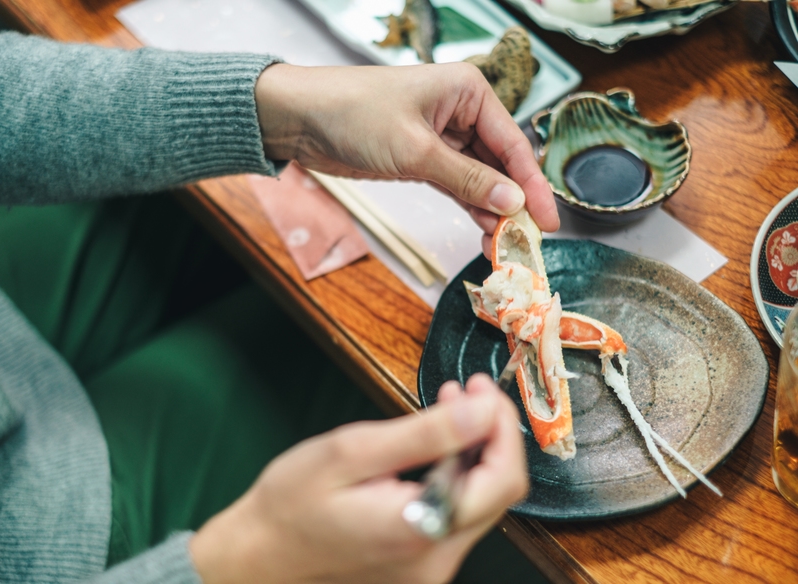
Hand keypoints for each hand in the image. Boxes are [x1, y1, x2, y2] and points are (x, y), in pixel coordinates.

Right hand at [189, 374, 527, 583]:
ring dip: (472, 452)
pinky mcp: (422, 566)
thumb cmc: (292, 503)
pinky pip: (456, 515)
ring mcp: (431, 568)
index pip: (502, 479)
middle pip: (498, 492)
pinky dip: (454, 476)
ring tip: (449, 411)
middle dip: (490, 434)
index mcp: (420, 528)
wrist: (260, 555)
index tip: (484, 391)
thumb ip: (424, 433)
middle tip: (467, 392)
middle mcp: (436, 560)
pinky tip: (432, 450)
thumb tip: (483, 411)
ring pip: (480, 502)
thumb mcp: (352, 451)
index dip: (502, 426)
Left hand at [254, 63, 558, 241]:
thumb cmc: (354, 114)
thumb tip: (512, 203)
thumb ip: (467, 179)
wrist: (300, 118)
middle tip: (528, 243)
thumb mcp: (416, 150)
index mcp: (468, 92)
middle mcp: (461, 112)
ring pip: (480, 179)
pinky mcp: (423, 160)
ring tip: (504, 248)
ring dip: (492, 212)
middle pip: (501, 164)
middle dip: (514, 203)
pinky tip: (484, 232)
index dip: (532, 185)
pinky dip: (470, 208)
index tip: (547, 222)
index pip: (513, 144)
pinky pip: (458, 186)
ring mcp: (442, 138)